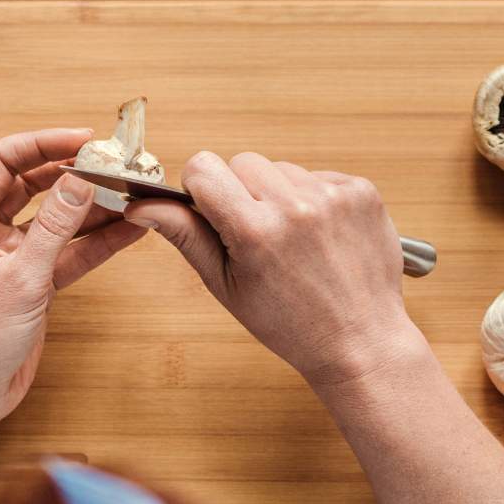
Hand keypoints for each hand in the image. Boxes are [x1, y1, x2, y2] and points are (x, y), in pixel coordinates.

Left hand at [0, 129, 145, 426]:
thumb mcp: (20, 278)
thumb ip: (54, 227)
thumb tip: (80, 181)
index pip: (3, 161)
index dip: (43, 144)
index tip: (84, 139)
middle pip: (32, 185)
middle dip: (73, 173)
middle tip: (114, 164)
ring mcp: (9, 257)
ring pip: (55, 219)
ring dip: (92, 208)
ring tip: (131, 192)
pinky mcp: (30, 283)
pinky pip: (66, 253)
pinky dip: (95, 243)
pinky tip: (129, 231)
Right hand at [124, 152, 414, 388]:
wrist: (359, 341)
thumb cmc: (288, 322)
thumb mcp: (225, 285)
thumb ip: (185, 236)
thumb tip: (141, 204)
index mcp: (254, 231)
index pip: (203, 167)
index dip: (201, 189)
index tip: (214, 214)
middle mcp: (296, 206)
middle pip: (241, 162)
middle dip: (241, 192)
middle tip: (257, 236)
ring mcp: (334, 196)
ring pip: (281, 167)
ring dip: (279, 195)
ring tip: (293, 240)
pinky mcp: (362, 192)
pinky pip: (318, 175)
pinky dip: (313, 198)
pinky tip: (320, 236)